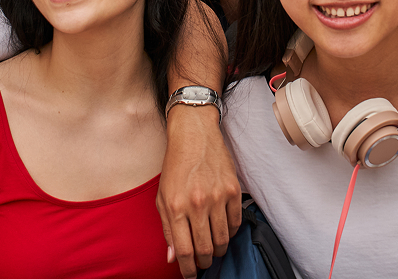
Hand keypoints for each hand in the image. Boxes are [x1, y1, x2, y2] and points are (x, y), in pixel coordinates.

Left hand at [157, 105, 241, 278]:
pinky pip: (235, 224)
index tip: (190, 274)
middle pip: (205, 250)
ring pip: (222, 241)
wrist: (194, 134)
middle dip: (203, 263)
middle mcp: (197, 203)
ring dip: (218, 251)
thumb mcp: (162, 196)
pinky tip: (222, 230)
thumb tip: (172, 257)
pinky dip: (229, 233)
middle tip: (202, 263)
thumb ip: (167, 228)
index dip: (188, 269)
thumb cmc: (176, 165)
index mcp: (176, 206)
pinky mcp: (233, 190)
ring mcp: (218, 197)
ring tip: (213, 249)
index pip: (184, 251)